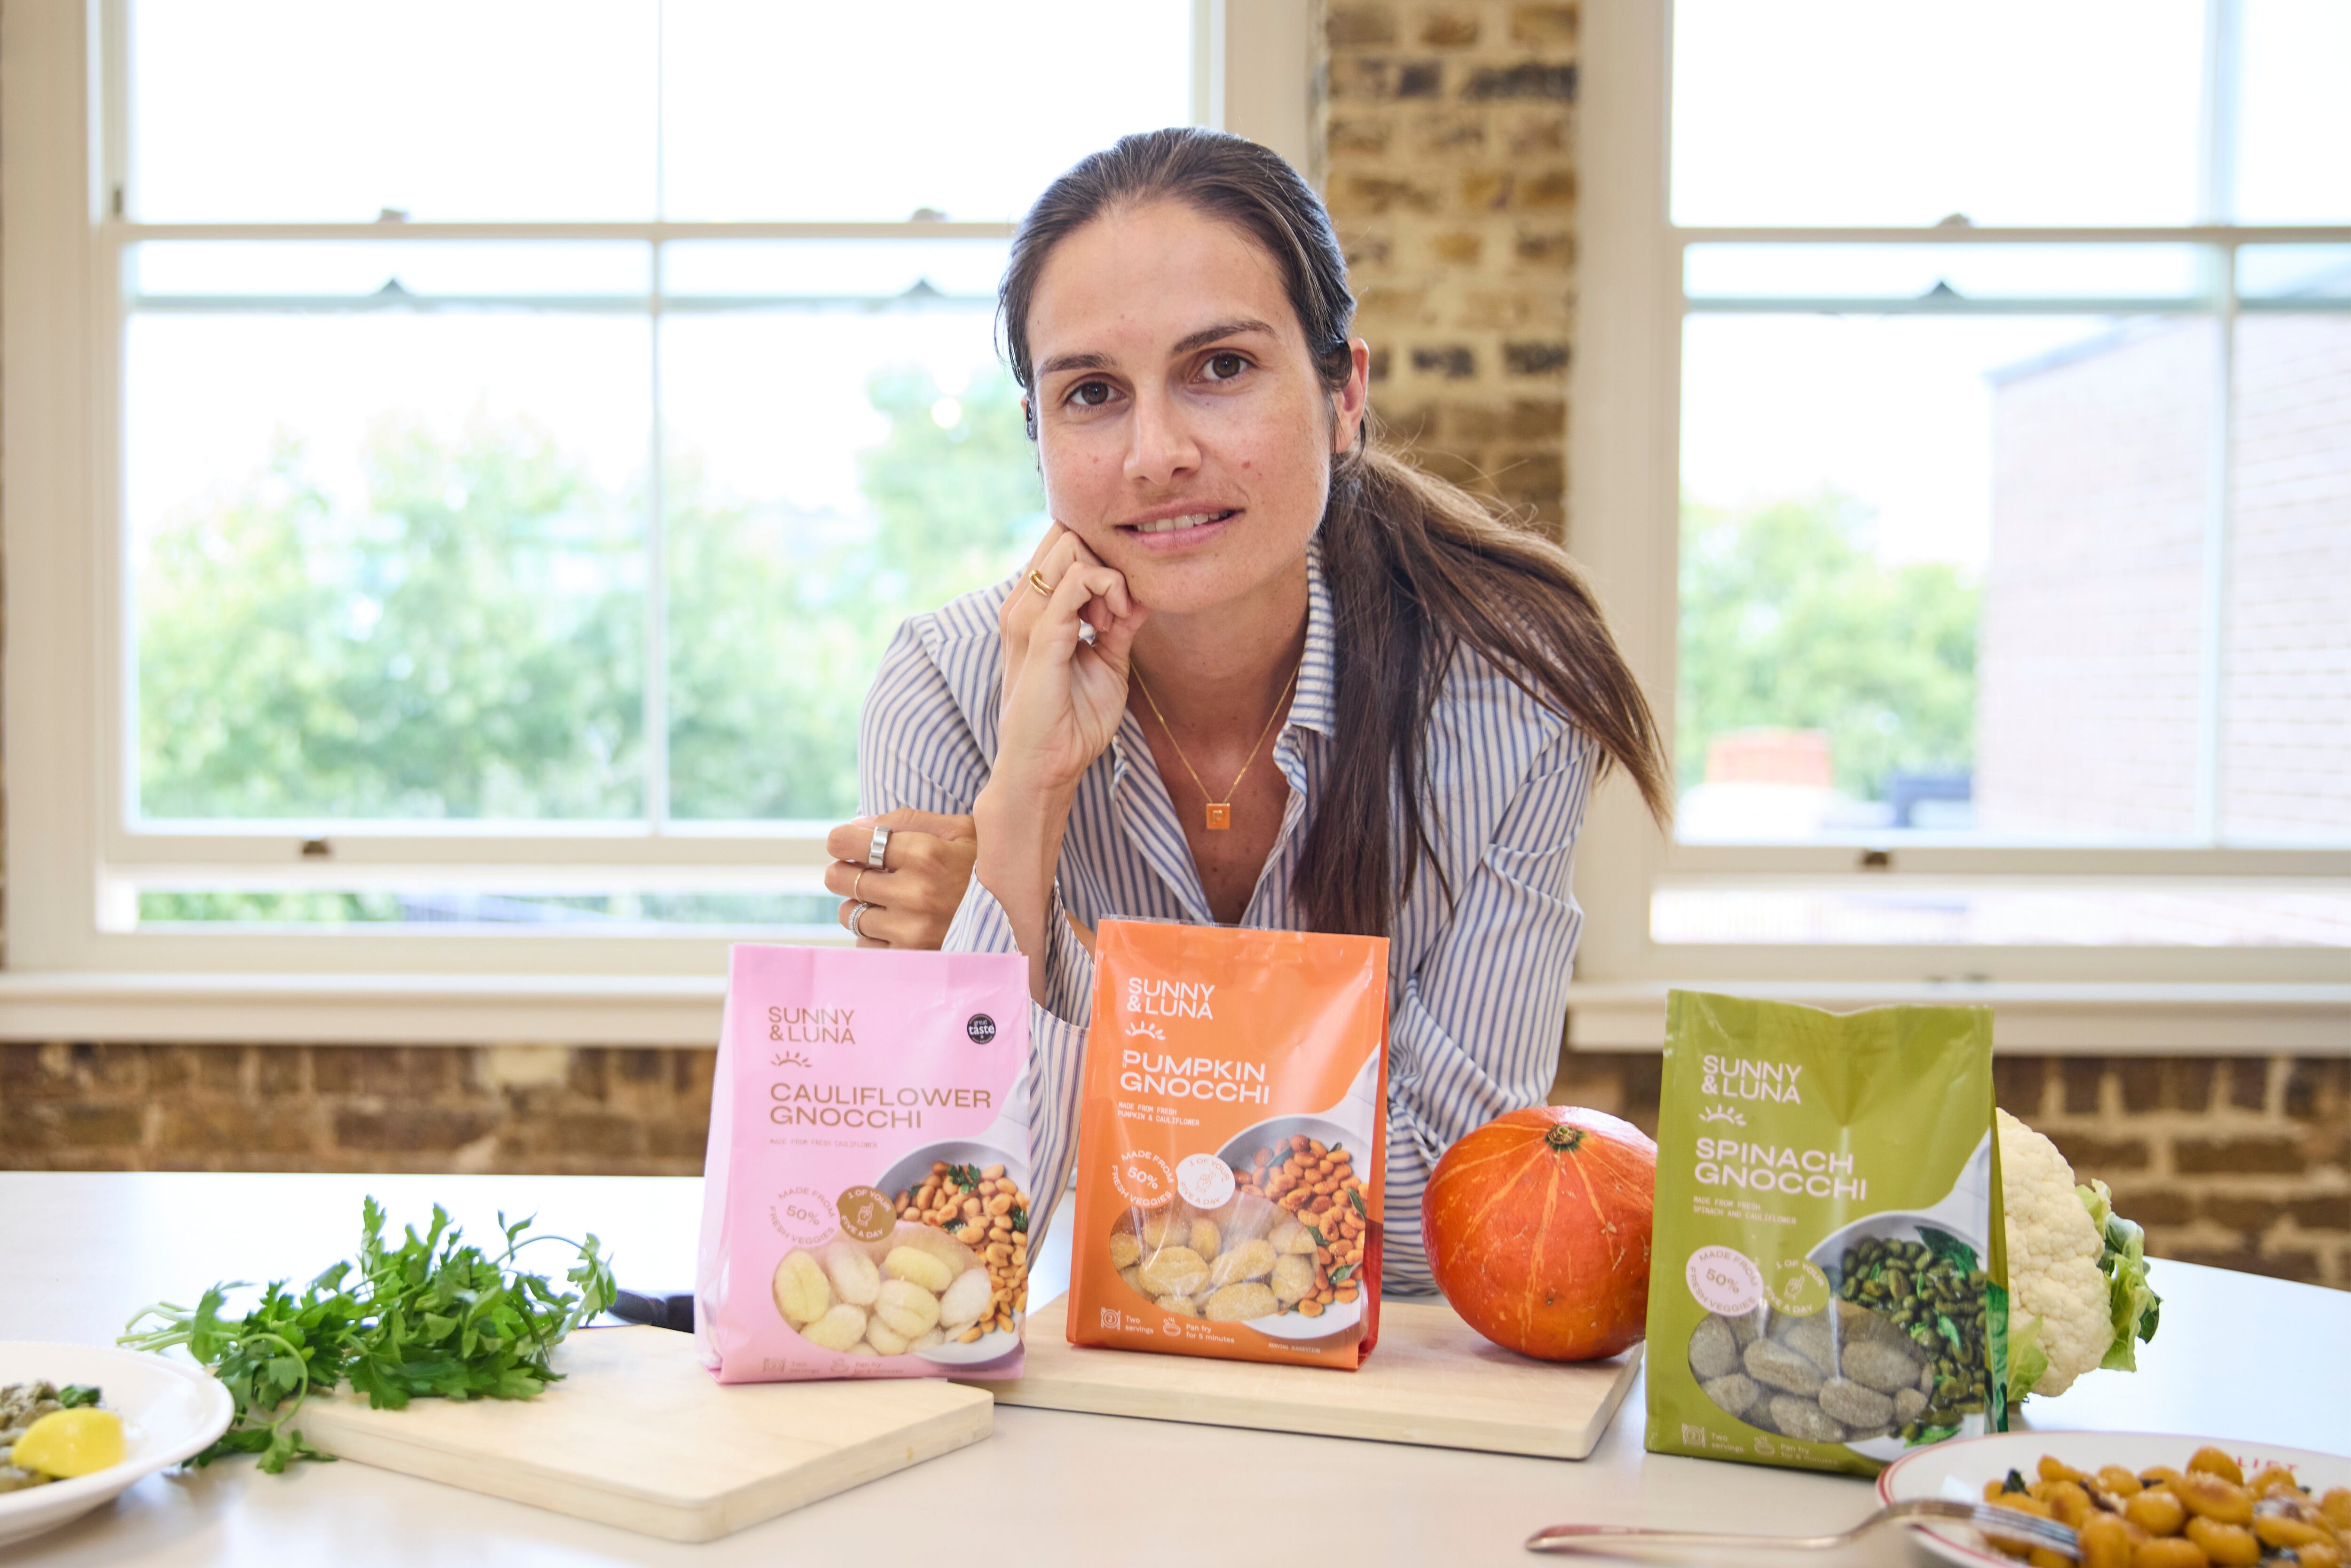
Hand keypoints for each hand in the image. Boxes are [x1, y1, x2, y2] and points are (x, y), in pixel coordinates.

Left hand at [824, 809, 977, 948]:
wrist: (1023, 922)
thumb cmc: (986, 869)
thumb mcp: (960, 831)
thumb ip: (908, 820)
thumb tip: (857, 825)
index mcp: (925, 853)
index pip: (848, 843)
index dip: (841, 841)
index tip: (845, 844)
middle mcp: (915, 893)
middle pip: (839, 878)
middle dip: (845, 871)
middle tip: (861, 871)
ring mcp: (912, 931)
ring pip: (849, 914)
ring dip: (860, 905)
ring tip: (887, 900)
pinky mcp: (912, 959)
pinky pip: (865, 946)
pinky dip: (875, 935)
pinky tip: (898, 926)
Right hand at [994, 522, 1148, 795]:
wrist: (1048, 766)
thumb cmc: (1073, 721)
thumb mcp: (1107, 662)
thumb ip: (1119, 625)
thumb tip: (1143, 595)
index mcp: (1032, 609)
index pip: (1060, 544)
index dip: (1099, 560)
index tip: (1117, 604)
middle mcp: (1022, 604)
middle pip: (1065, 535)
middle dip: (1103, 560)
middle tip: (1116, 609)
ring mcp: (1027, 617)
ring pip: (1070, 548)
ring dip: (1107, 576)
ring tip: (1113, 619)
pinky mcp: (1041, 634)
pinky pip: (1076, 581)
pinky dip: (1107, 588)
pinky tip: (1113, 620)